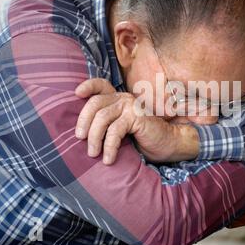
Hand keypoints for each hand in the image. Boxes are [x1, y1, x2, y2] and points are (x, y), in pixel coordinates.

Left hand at [74, 78, 199, 163]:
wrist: (168, 143)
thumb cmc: (143, 139)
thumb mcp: (121, 129)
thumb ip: (107, 124)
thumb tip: (81, 134)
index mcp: (119, 99)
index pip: (101, 85)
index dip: (88, 86)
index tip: (77, 93)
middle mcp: (124, 98)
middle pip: (95, 103)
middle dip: (83, 121)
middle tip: (80, 138)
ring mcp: (131, 106)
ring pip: (102, 118)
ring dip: (94, 138)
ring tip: (92, 154)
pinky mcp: (136, 116)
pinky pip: (115, 131)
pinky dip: (109, 147)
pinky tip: (108, 159)